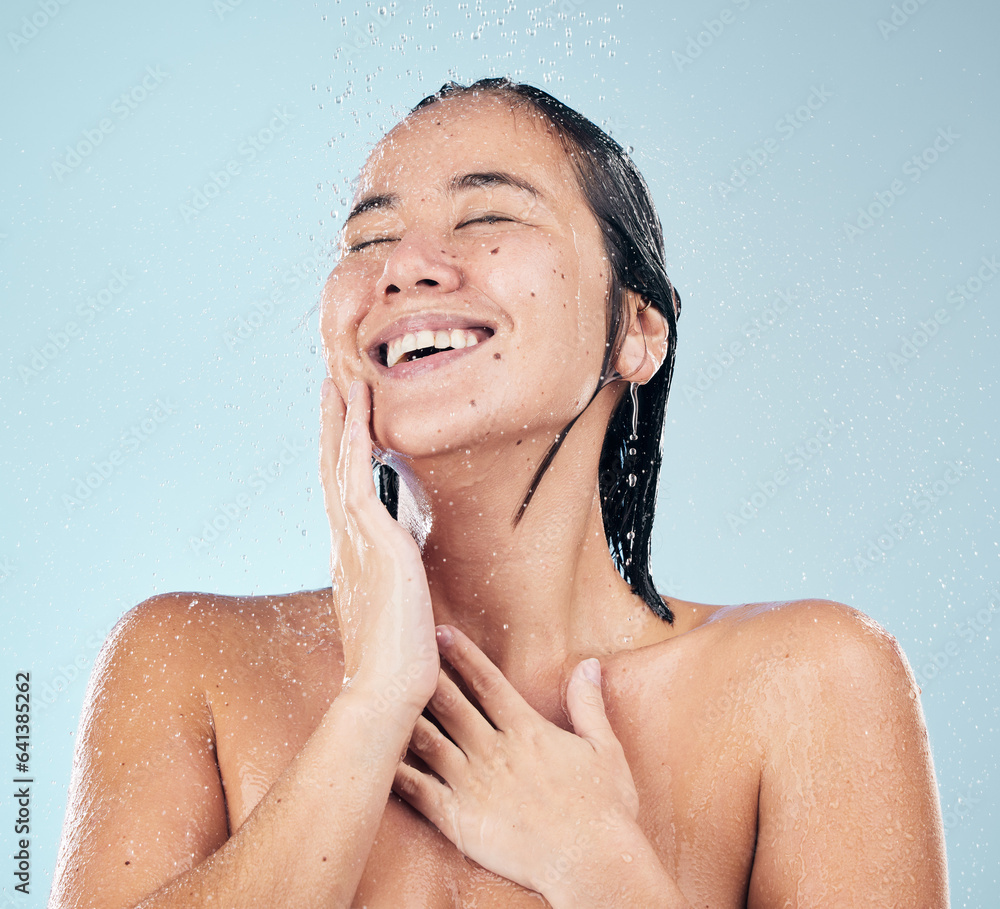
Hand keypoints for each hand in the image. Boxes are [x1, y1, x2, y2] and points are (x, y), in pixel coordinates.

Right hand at [319, 378, 438, 708]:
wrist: (388, 691)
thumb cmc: (397, 664)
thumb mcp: (398, 615)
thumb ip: (398, 590)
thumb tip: (409, 584)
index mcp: (353, 559)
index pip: (344, 496)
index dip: (342, 458)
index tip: (343, 428)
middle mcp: (346, 543)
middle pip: (335, 471)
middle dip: (333, 428)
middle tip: (330, 388)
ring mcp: (355, 540)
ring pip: (342, 465)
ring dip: (342, 421)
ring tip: (341, 382)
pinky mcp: (373, 539)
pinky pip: (360, 475)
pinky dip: (358, 439)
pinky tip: (361, 408)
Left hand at [392, 625, 644, 898]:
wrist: (592, 862)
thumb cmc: (604, 809)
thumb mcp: (604, 747)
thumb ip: (588, 703)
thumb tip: (589, 665)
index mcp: (526, 730)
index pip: (486, 682)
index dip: (461, 655)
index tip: (440, 633)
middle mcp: (494, 751)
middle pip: (450, 704)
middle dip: (425, 675)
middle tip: (402, 652)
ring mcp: (473, 785)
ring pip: (429, 741)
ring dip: (405, 717)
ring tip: (380, 696)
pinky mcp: (459, 819)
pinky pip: (419, 791)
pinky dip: (397, 773)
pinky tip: (378, 758)